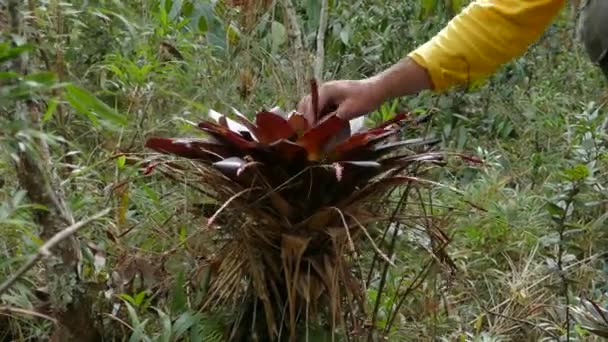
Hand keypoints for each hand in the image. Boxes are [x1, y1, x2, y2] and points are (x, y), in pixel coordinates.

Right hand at [297, 58, 432, 124]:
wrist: (377, 89)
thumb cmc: (365, 98)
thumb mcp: (348, 111)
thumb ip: (332, 120)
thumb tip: (320, 131)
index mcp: (326, 91)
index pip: (311, 107)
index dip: (309, 121)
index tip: (309, 134)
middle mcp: (323, 90)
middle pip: (306, 104)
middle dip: (305, 119)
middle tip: (308, 134)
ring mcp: (327, 93)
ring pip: (311, 106)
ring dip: (311, 117)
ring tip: (313, 132)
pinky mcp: (331, 98)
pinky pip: (320, 107)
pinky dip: (318, 116)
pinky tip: (321, 126)